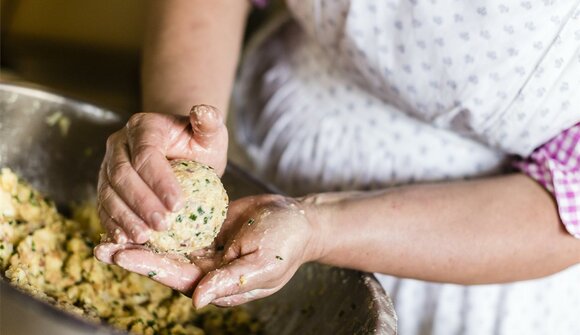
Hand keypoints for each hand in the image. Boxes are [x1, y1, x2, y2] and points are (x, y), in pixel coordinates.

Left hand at [94, 194, 321, 307]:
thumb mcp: (263, 264)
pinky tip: (139, 211)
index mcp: (218, 284)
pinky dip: (159, 222)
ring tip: (109, 231)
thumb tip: (195, 300)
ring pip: (167, 246)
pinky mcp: (206, 228)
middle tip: (100, 247)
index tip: (119, 255)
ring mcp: (206, 249)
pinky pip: (180, 227)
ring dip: (141, 238)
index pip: (177, 277)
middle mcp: (207, 270)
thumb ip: (231, 281)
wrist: (298, 218)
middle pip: (164, 263)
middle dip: (133, 255)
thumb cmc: (287, 242)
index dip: (147, 266)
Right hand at [97, 105, 227, 243]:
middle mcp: (119, 143)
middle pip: (123, 174)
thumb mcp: (210, 133)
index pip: (146, 153)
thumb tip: (202, 110)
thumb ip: (209, 123)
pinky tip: (124, 241)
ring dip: (124, 217)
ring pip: (108, 192)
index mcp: (143, 126)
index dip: (159, 180)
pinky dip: (112, 224)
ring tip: (143, 237)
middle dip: (142, 202)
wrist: (180, 153)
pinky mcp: (105, 187)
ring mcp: (107, 165)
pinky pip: (103, 207)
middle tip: (162, 225)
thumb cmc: (197, 144)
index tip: (178, 205)